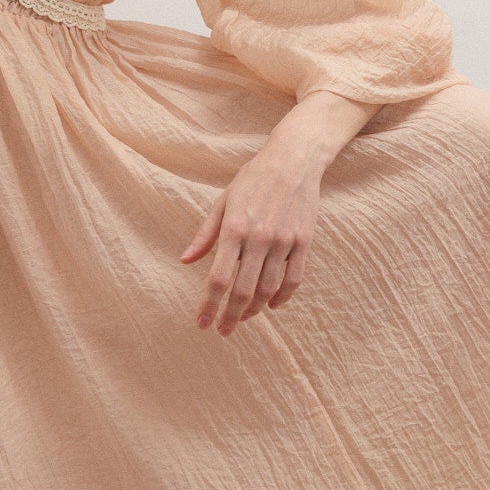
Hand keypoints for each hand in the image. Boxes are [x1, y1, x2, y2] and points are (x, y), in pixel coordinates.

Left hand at [182, 91, 371, 335]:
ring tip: (243, 318)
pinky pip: (293, 280)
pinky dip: (282, 298)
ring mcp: (284, 241)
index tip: (202, 323)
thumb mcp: (223, 201)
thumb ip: (205, 235)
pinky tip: (271, 305)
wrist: (294, 159)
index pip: (218, 278)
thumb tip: (185, 261)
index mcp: (234, 228)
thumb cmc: (253, 178)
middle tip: (223, 330)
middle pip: (242, 290)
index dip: (209, 305)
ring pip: (268, 289)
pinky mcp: (304, 241)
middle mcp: (259, 238)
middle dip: (230, 316)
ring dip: (254, 309)